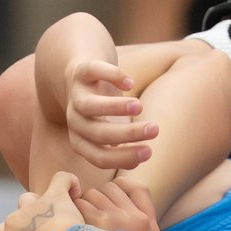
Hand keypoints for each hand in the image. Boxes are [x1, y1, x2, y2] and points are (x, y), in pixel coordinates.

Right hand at [0, 170, 84, 230]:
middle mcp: (12, 223)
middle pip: (19, 220)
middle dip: (32, 228)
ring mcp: (33, 207)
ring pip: (31, 198)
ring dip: (43, 204)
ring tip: (59, 216)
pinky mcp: (55, 197)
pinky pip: (63, 180)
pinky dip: (70, 184)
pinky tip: (77, 192)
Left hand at [62, 58, 155, 172]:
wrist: (84, 79)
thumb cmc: (105, 113)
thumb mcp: (111, 133)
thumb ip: (123, 147)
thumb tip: (143, 155)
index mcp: (81, 142)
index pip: (99, 157)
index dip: (123, 157)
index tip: (149, 152)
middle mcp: (75, 121)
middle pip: (97, 133)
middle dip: (128, 133)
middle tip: (155, 130)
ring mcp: (76, 95)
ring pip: (89, 106)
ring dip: (115, 107)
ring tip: (140, 107)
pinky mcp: (80, 72)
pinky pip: (92, 72)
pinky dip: (111, 76)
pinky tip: (130, 82)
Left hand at [74, 177, 157, 230]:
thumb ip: (133, 220)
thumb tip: (113, 193)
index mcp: (148, 223)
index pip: (138, 188)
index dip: (120, 188)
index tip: (110, 200)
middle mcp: (137, 219)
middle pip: (111, 188)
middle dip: (98, 198)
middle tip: (92, 217)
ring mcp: (117, 220)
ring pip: (93, 193)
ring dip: (85, 205)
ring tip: (83, 223)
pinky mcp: (97, 223)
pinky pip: (80, 203)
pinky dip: (74, 211)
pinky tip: (75, 225)